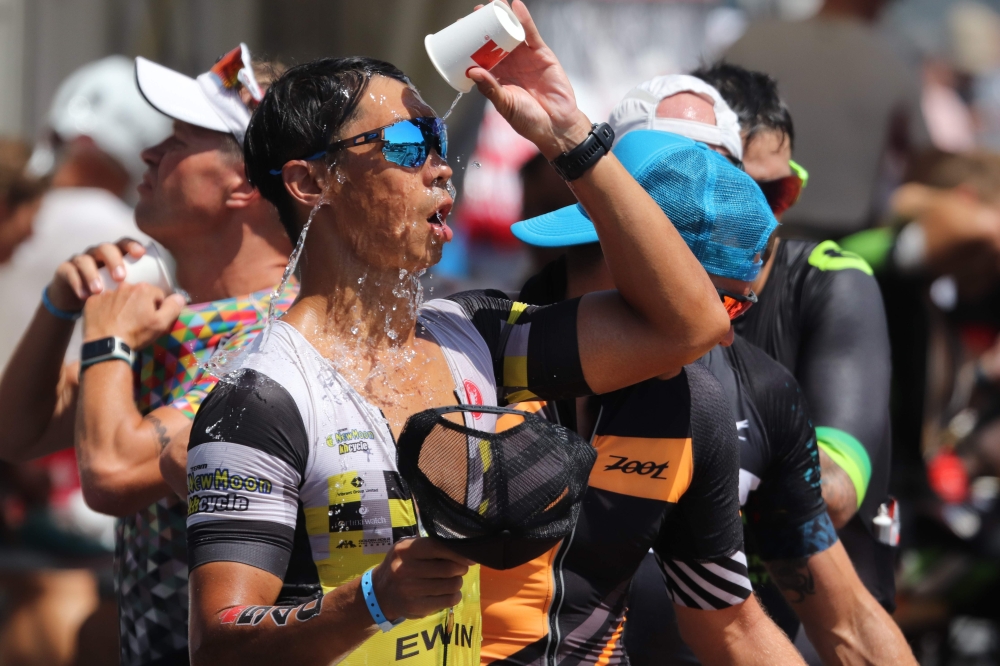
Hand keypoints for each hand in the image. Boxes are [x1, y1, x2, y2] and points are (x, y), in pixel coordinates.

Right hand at [46, 238, 146, 312]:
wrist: (78, 304)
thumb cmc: (112, 299)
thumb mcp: (130, 293)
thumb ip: (150, 293)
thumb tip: (178, 299)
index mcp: (117, 255)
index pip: (125, 243)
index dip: (132, 245)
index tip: (141, 253)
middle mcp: (98, 253)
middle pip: (105, 248)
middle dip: (114, 260)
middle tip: (121, 278)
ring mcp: (80, 260)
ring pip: (84, 259)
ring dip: (92, 274)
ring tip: (100, 291)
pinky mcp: (64, 271)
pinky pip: (68, 272)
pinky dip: (76, 284)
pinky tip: (84, 297)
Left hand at [82, 282, 185, 349]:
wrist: (106, 345)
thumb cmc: (136, 334)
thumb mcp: (161, 324)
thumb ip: (173, 307)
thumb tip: (180, 297)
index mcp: (143, 289)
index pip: (158, 295)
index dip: (157, 309)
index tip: (152, 321)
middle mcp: (124, 286)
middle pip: (138, 294)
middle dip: (140, 305)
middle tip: (137, 322)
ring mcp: (106, 293)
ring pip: (121, 297)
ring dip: (123, 306)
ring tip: (122, 323)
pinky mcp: (92, 301)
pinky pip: (103, 302)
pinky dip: (106, 309)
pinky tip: (108, 321)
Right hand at [369, 537, 471, 621]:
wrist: (380, 593)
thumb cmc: (400, 565)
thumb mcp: (407, 548)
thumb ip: (430, 545)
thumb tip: (462, 550)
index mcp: (405, 550)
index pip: (438, 548)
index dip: (458, 553)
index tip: (469, 557)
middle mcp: (405, 569)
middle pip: (449, 568)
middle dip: (461, 569)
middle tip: (461, 569)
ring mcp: (410, 590)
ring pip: (451, 585)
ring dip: (458, 582)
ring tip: (452, 580)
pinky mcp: (417, 607)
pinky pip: (448, 601)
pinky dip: (454, 596)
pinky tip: (449, 593)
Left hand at [467, 0, 590, 158]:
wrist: (556, 126)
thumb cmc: (529, 120)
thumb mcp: (505, 105)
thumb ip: (490, 89)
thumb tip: (472, 71)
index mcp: (498, 77)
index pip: (481, 56)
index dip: (471, 44)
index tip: (460, 32)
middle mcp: (511, 65)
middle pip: (495, 40)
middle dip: (485, 26)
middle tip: (474, 13)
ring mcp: (526, 58)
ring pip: (512, 33)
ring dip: (503, 17)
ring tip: (493, 4)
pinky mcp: (541, 54)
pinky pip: (531, 34)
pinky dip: (524, 19)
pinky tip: (515, 6)